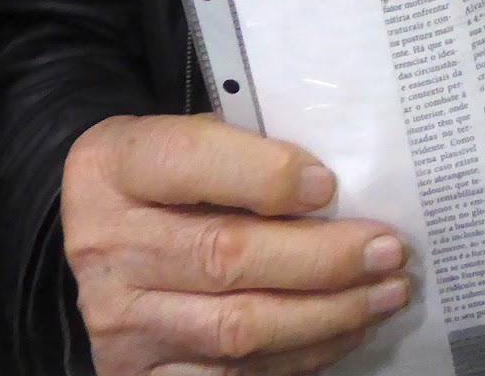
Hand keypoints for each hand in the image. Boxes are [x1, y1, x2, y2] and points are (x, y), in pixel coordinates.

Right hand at [61, 114, 410, 374]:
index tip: (329, 185)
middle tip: (389, 249)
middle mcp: (107, 246)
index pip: (194, 163)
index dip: (267, 175)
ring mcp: (118, 321)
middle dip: (324, 258)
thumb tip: (338, 187)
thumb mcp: (188, 134)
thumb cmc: (167, 174)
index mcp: (116, 166)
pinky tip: (345, 329)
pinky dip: (299, 357)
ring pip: (238, 328)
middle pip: (227, 257)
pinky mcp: (136, 374)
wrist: (95, 232)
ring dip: (327, 314)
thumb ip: (246, 147)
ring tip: (386, 293)